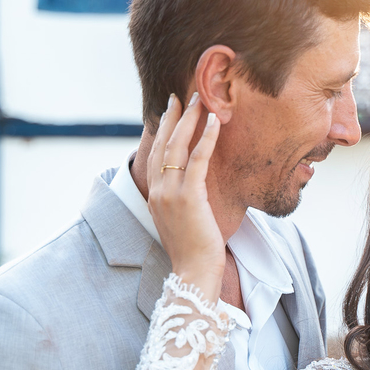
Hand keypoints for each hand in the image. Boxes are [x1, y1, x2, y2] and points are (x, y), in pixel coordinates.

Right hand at [147, 93, 223, 301]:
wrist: (192, 273)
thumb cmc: (193, 252)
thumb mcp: (181, 222)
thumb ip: (181, 202)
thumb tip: (193, 188)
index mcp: (155, 196)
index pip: (156, 154)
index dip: (162, 130)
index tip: (170, 111)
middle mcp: (158, 191)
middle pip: (162, 144)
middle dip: (173, 117)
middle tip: (183, 95)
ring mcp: (170, 193)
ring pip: (177, 146)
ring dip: (189, 119)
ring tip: (200, 99)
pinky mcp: (189, 197)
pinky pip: (197, 159)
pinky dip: (206, 138)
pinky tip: (215, 122)